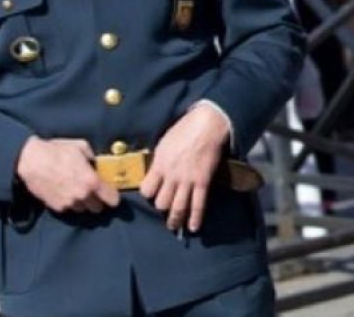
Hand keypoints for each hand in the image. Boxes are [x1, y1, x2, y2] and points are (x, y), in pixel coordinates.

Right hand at [15, 137, 118, 212]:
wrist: (31, 161)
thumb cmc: (57, 151)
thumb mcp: (82, 148)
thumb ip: (93, 158)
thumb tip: (97, 164)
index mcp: (92, 182)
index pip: (111, 199)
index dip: (113, 198)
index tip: (112, 195)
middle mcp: (82, 196)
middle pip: (98, 208)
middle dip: (98, 201)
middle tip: (94, 192)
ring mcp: (68, 203)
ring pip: (83, 210)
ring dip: (83, 203)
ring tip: (78, 192)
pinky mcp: (56, 207)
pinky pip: (69, 209)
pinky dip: (70, 204)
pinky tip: (66, 193)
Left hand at [140, 103, 229, 232]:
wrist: (207, 125)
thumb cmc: (184, 129)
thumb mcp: (163, 143)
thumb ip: (159, 161)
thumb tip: (155, 171)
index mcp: (159, 165)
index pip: (147, 190)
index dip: (148, 193)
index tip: (152, 193)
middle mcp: (171, 176)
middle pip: (161, 202)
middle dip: (162, 206)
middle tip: (165, 206)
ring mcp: (188, 180)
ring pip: (178, 207)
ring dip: (175, 219)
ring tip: (174, 226)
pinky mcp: (203, 182)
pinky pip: (198, 204)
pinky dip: (196, 218)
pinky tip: (193, 227)